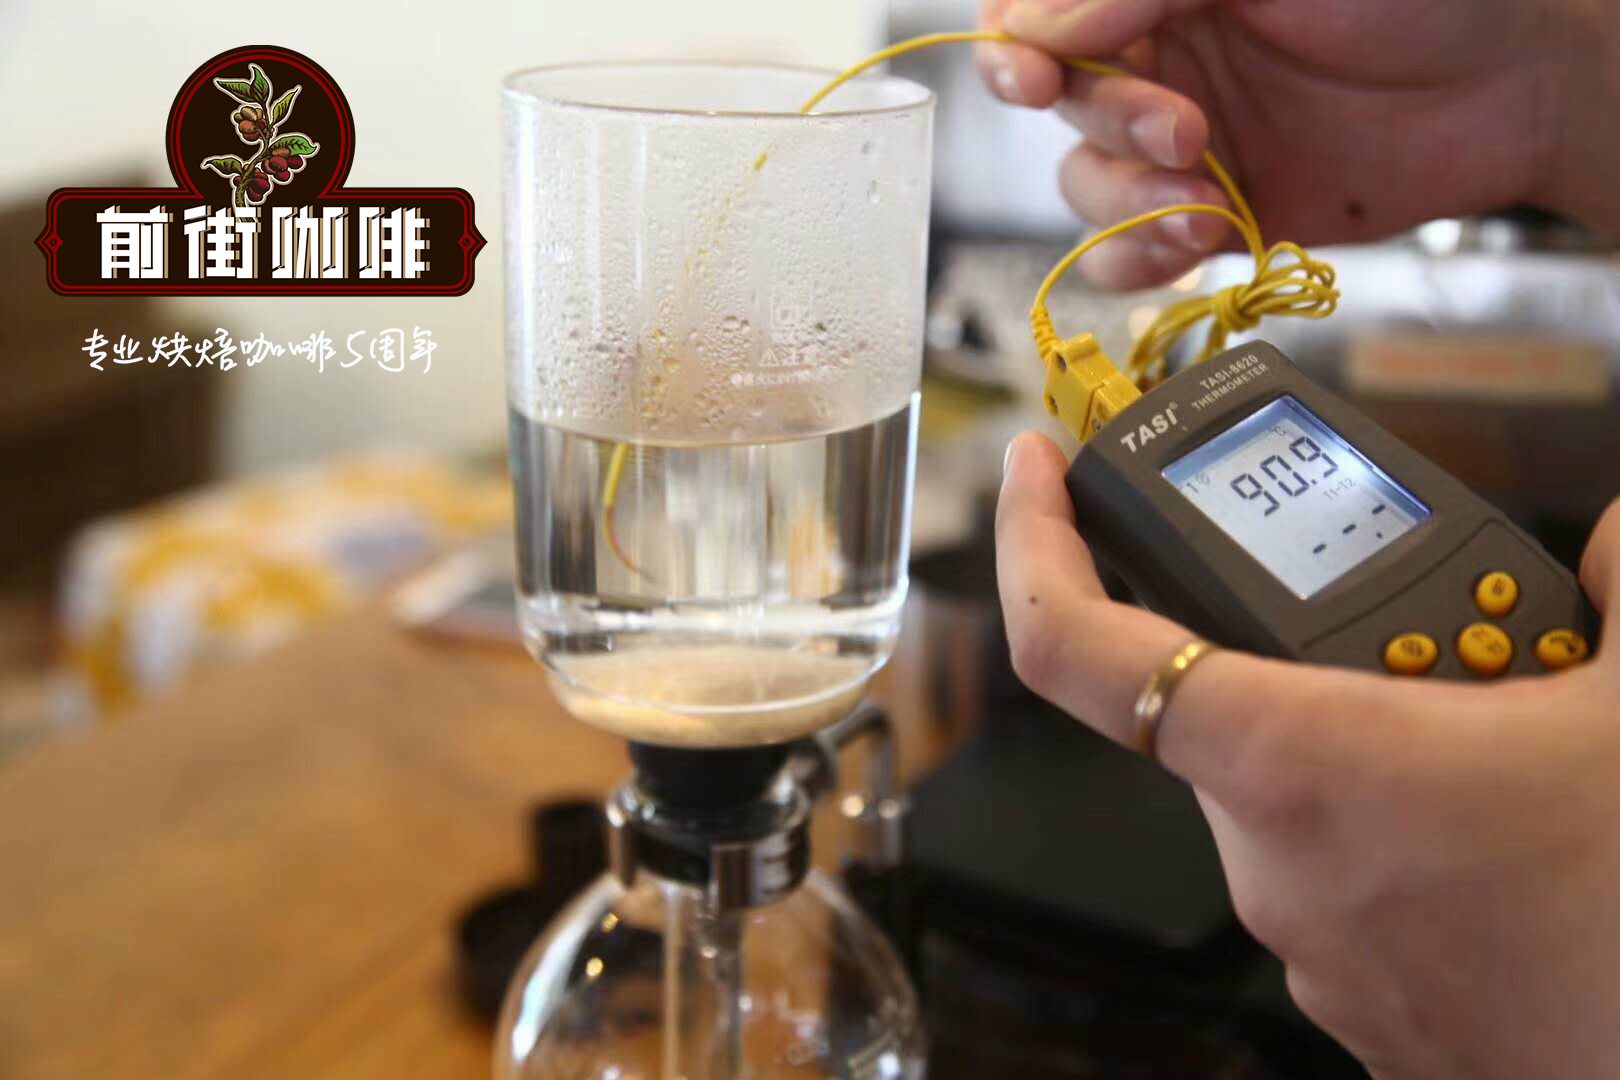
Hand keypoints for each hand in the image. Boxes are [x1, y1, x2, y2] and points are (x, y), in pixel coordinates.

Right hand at [976, 0, 1619, 288]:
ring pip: (1083, 184)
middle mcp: (1157, 60)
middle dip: (1110, 125)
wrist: (1507, 90)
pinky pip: (1126, 252)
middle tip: (1186, 133)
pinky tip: (1190, 240)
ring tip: (1206, 200)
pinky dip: (1138, 258)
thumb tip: (1038, 23)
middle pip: (1059, 105)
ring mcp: (1177, 145)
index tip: (1037, 74)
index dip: (1018, 47)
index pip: (1038, 16)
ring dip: (1127, 203)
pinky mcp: (1207, 215)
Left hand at [996, 432, 1619, 1078]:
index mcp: (1297, 763)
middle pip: (1226, 708)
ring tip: (1496, 735)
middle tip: (1421, 636)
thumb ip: (1615, 581)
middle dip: (1309, 659)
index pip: (1074, 645)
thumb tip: (1608, 542)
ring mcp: (1311, 948)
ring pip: (1297, 797)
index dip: (1031, 543)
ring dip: (1372, 750)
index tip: (1032, 475)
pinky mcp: (1362, 1006)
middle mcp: (1272, 863)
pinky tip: (1501, 825)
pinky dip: (1403, 836)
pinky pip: (1348, 882)